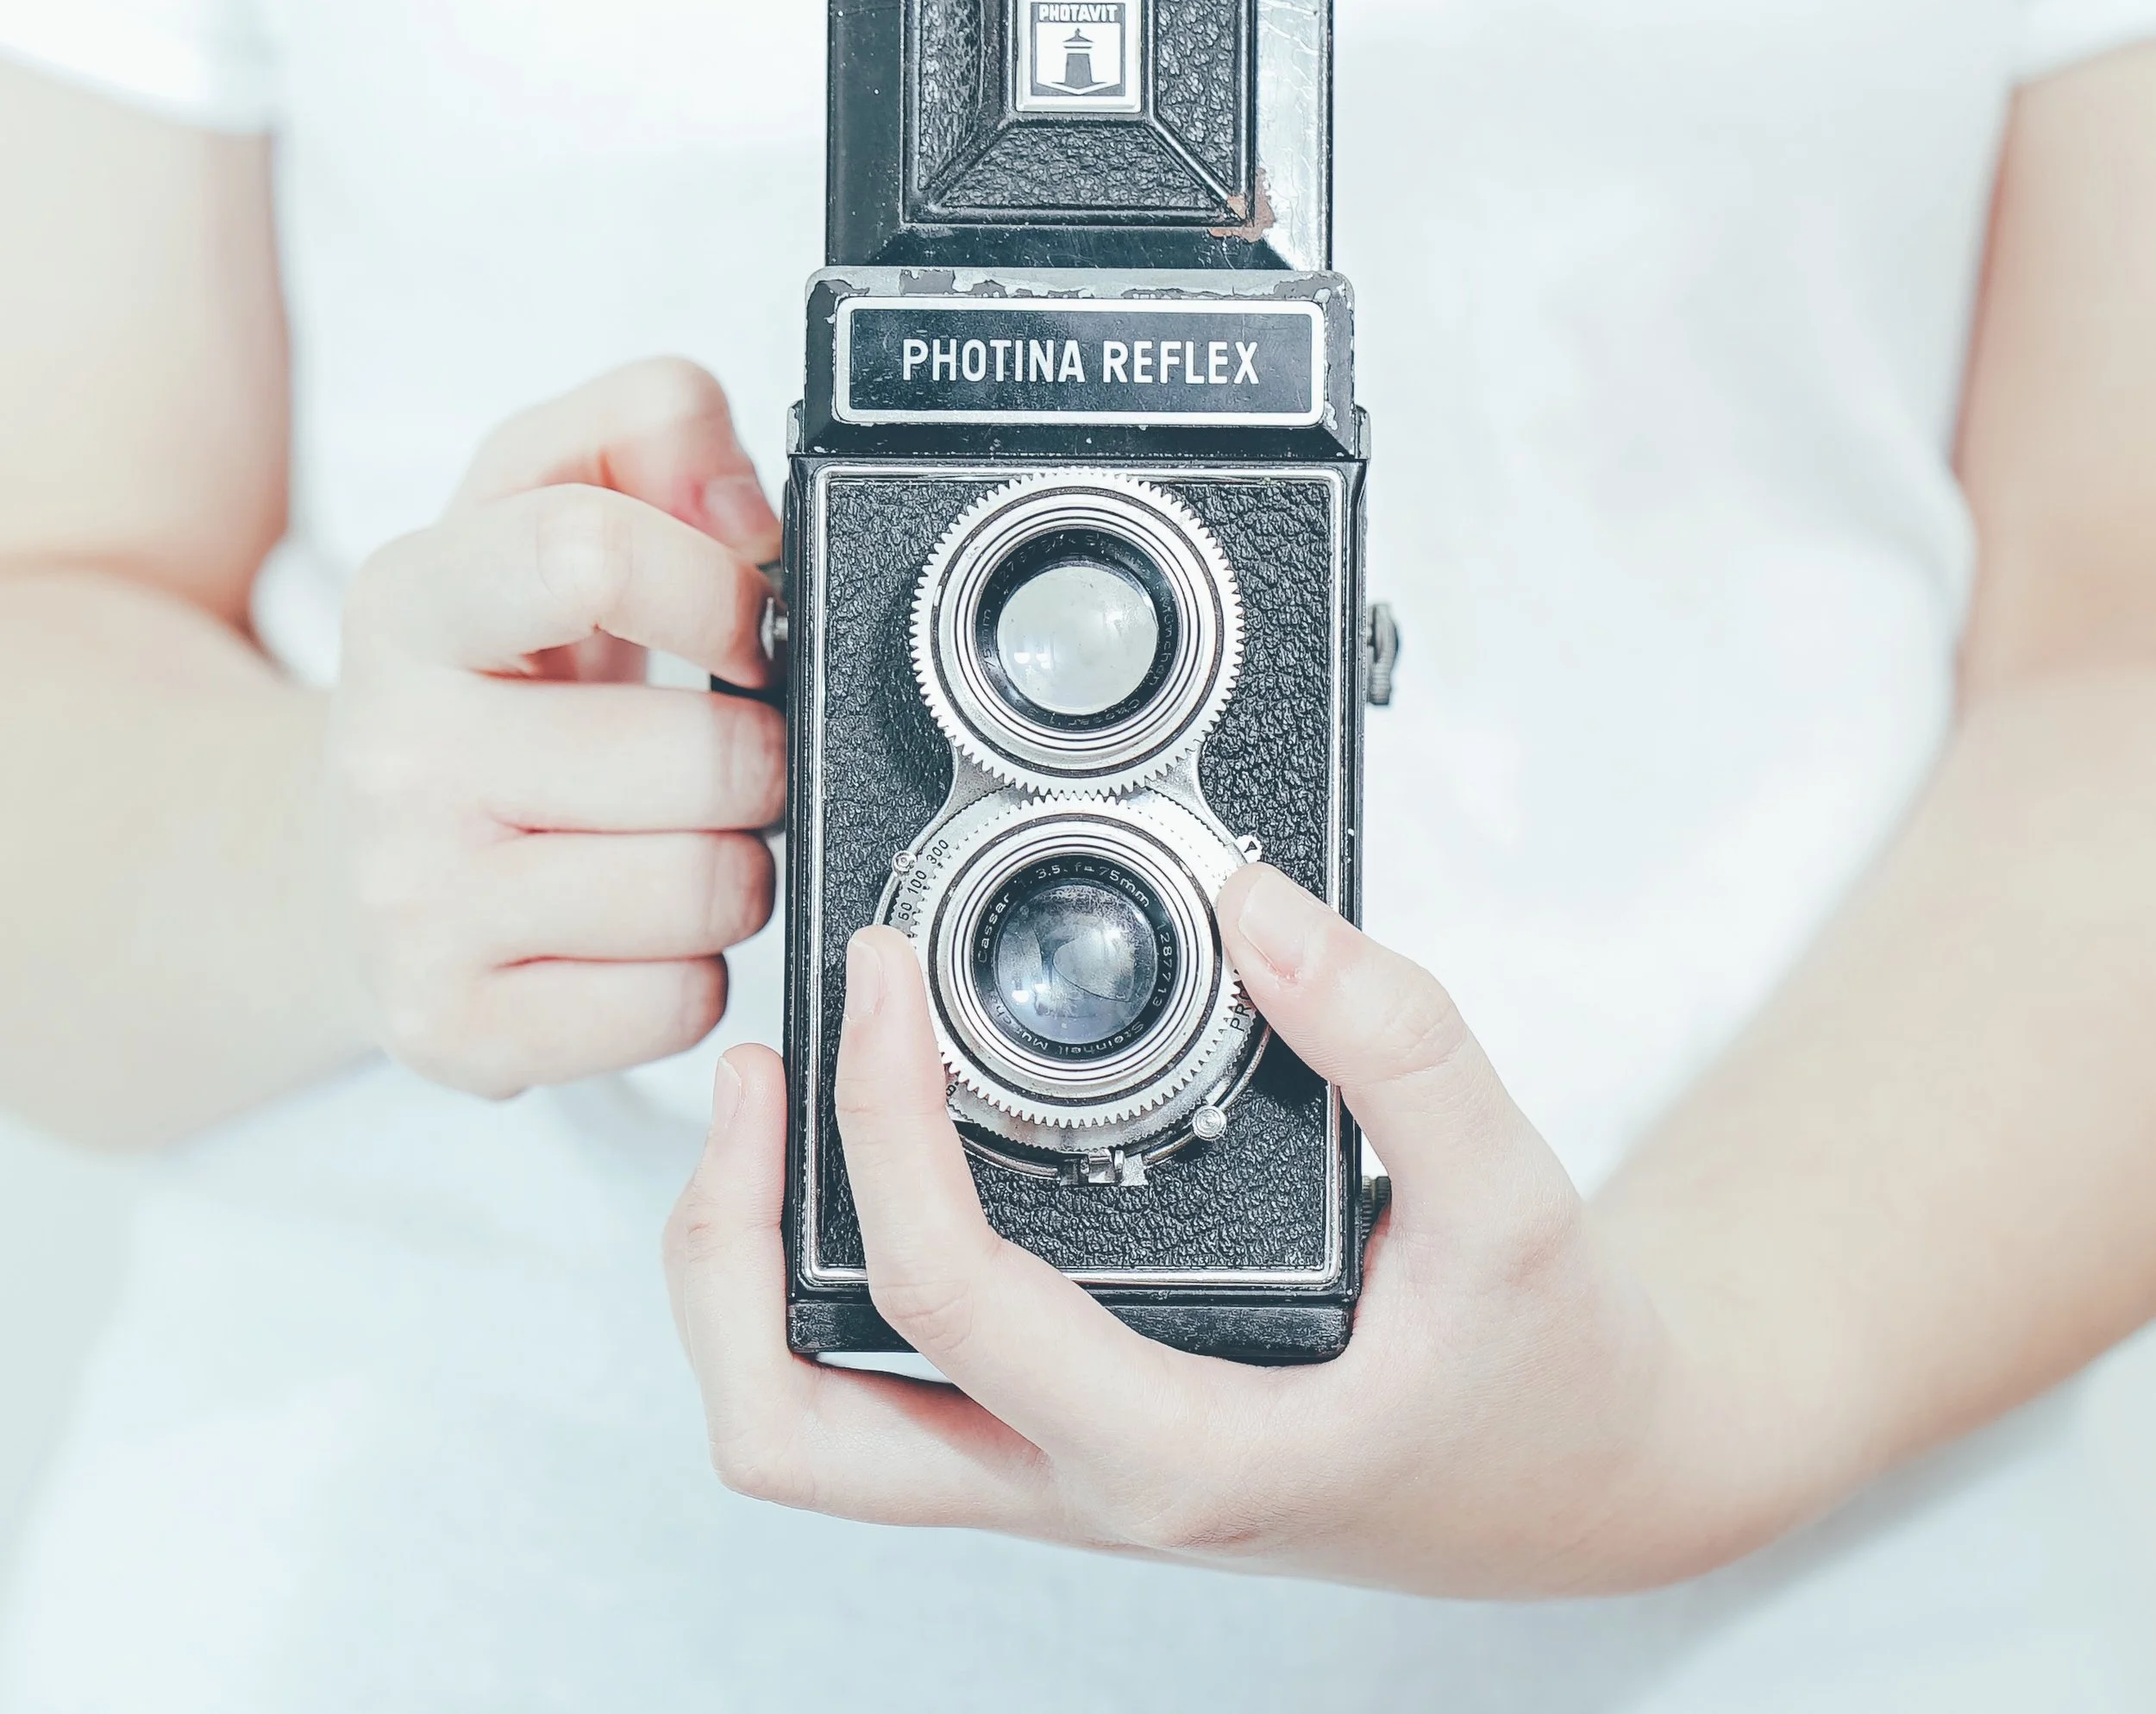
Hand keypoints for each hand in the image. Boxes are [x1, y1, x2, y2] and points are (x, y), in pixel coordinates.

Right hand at [329, 359, 783, 1097]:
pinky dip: (690, 973)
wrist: (338, 858)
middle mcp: (392, 756)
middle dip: (756, 756)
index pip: (590, 552)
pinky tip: (632, 931)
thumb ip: (649, 429)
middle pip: (705, 756)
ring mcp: (412, 909)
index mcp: (412, 603)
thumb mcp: (538, 506)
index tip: (744, 627)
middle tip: (715, 757)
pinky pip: (680, 1006)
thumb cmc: (482, 678)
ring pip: (710, 890)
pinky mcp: (453, 1029)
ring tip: (674, 839)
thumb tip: (750, 506)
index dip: (720, 590)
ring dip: (737, 866)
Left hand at [664, 868, 1765, 1596]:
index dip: (879, 1116)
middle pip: (789, 1430)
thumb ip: (1402, 1048)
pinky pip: (886, 1388)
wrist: (1584, 1480)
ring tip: (772, 1108)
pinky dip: (826, 1278)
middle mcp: (1082, 1483)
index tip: (884, 975)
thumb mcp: (1513, 1202)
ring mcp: (1059, 1475)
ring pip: (811, 1431)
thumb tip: (1262, 905)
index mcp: (1177, 1447)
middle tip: (754, 1076)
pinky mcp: (1068, 1439)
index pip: (944, 1292)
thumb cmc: (1545, 1369)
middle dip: (722, 1248)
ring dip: (741, 1278)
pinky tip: (873, 1158)